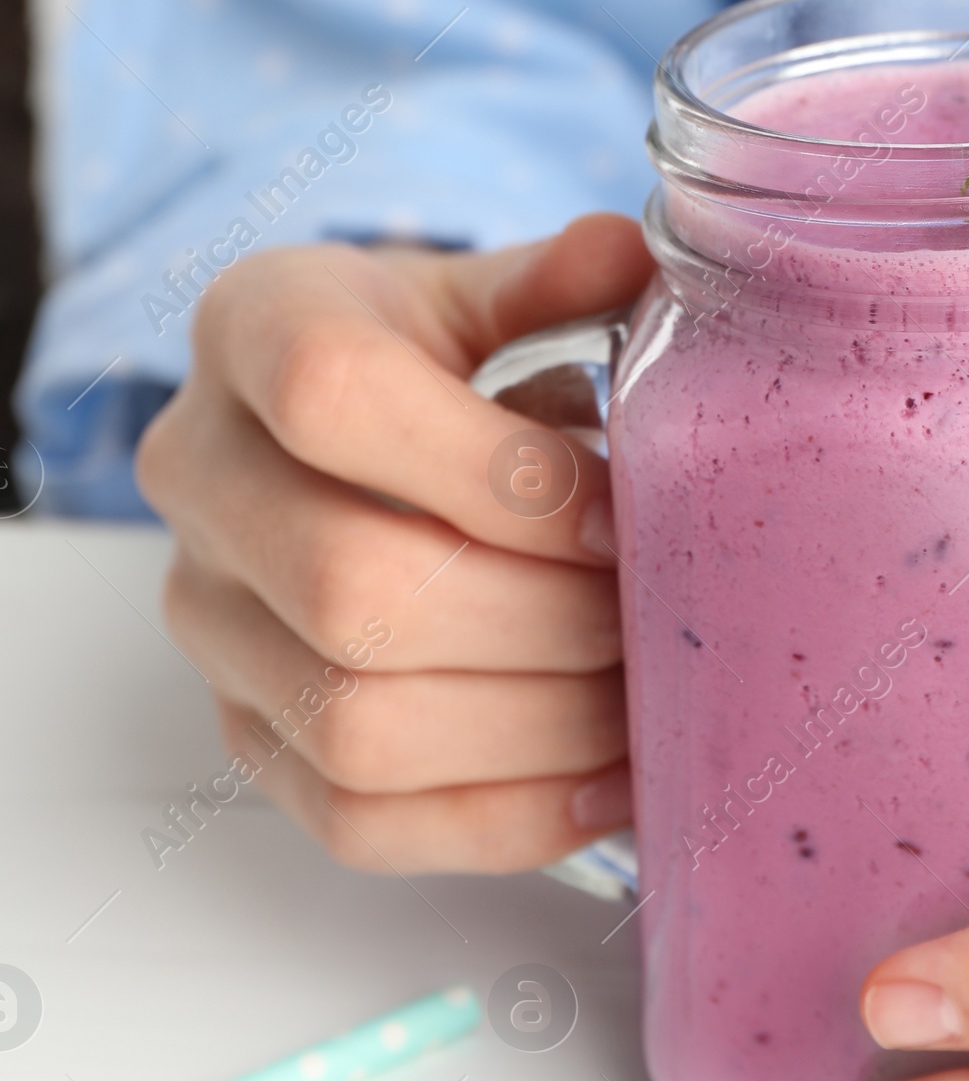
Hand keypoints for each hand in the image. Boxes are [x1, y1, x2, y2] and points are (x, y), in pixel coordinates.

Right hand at [136, 216, 650, 872]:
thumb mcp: (475, 292)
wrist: (327, 434)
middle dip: (543, 619)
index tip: (616, 513)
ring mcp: (208, 621)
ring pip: (355, 724)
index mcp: (251, 328)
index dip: (496, 472)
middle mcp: (198, 476)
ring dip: (536, 727)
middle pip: (351, 586)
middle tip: (658, 619)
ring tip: (648, 699)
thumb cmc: (421, 354)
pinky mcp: (245, 733)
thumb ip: (551, 280)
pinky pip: (358, 820)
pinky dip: (504, 816)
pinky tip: (609, 780)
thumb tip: (631, 260)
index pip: (333, 398)